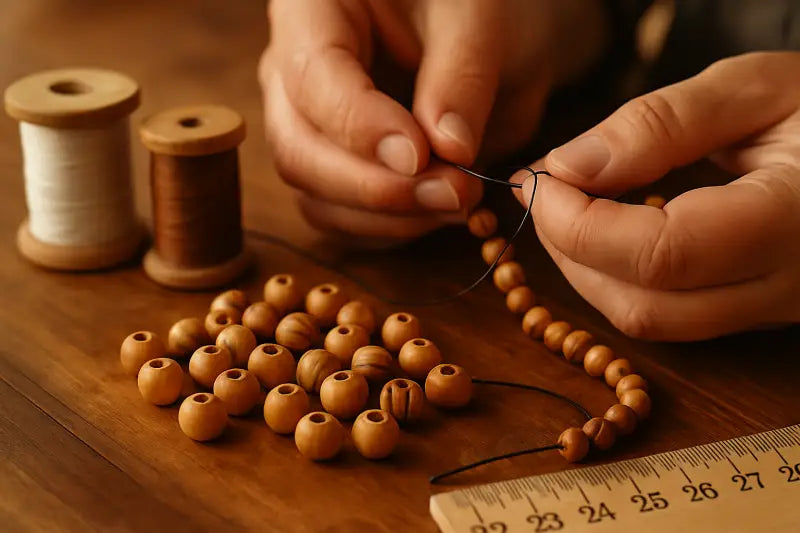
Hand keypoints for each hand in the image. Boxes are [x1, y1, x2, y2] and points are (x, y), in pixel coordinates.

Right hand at [260, 0, 607, 239]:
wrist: (475, 31)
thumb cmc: (467, 4)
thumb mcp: (477, 18)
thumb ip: (461, 77)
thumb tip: (449, 150)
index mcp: (311, 10)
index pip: (312, 79)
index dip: (361, 128)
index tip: (422, 157)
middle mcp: (292, 73)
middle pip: (298, 150)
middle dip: (376, 187)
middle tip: (454, 191)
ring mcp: (307, 126)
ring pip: (315, 196)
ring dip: (389, 216)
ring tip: (460, 198)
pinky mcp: (332, 167)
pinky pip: (341, 216)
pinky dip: (392, 227)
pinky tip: (441, 209)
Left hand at [515, 52, 799, 340]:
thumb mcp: (755, 88)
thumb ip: (660, 124)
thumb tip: (568, 166)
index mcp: (795, 221)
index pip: (661, 255)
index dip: (579, 224)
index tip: (539, 178)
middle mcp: (786, 286)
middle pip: (644, 306)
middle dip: (569, 251)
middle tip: (542, 190)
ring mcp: (771, 310)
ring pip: (650, 323)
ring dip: (586, 270)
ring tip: (566, 206)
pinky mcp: (754, 312)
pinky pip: (669, 315)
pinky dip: (617, 277)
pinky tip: (606, 229)